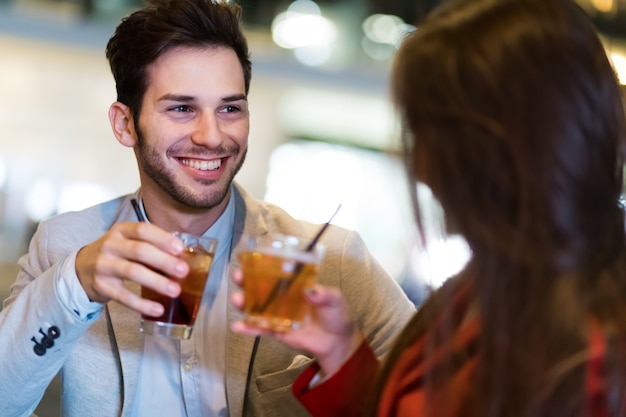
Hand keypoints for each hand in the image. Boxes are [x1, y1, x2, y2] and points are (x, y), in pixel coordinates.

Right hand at [75, 222, 188, 316]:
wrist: (81, 269)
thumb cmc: (116, 253)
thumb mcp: (128, 241)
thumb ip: (151, 246)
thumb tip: (183, 257)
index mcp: (121, 231)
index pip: (143, 230)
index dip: (163, 238)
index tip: (180, 249)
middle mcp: (111, 245)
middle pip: (140, 251)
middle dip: (164, 261)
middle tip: (183, 271)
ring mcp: (104, 265)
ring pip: (133, 272)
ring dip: (156, 281)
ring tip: (175, 290)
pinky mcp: (101, 286)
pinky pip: (123, 296)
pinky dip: (142, 304)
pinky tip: (157, 309)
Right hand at [230, 269, 363, 376]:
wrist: (336, 341)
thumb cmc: (336, 314)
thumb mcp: (335, 299)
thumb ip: (325, 295)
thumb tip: (311, 291)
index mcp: (296, 283)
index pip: (277, 268)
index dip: (263, 261)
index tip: (250, 256)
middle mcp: (283, 295)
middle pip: (260, 284)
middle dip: (246, 279)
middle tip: (239, 275)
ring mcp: (278, 312)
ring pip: (256, 305)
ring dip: (243, 301)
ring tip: (237, 299)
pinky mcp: (276, 329)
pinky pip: (260, 328)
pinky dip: (248, 328)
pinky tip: (238, 326)